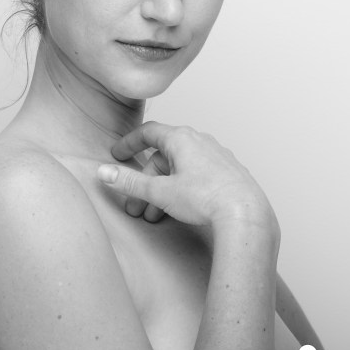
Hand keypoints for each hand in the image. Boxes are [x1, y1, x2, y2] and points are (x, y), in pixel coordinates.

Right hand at [97, 122, 276, 230]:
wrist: (245, 212)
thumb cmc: (205, 197)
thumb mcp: (160, 192)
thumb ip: (131, 182)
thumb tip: (104, 173)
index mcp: (182, 138)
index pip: (148, 132)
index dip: (129, 144)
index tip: (117, 156)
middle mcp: (200, 142)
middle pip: (163, 157)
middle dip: (145, 182)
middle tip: (135, 207)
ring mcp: (216, 157)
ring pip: (180, 169)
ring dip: (162, 191)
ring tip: (154, 216)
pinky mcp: (227, 173)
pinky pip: (196, 176)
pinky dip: (181, 189)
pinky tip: (178, 210)